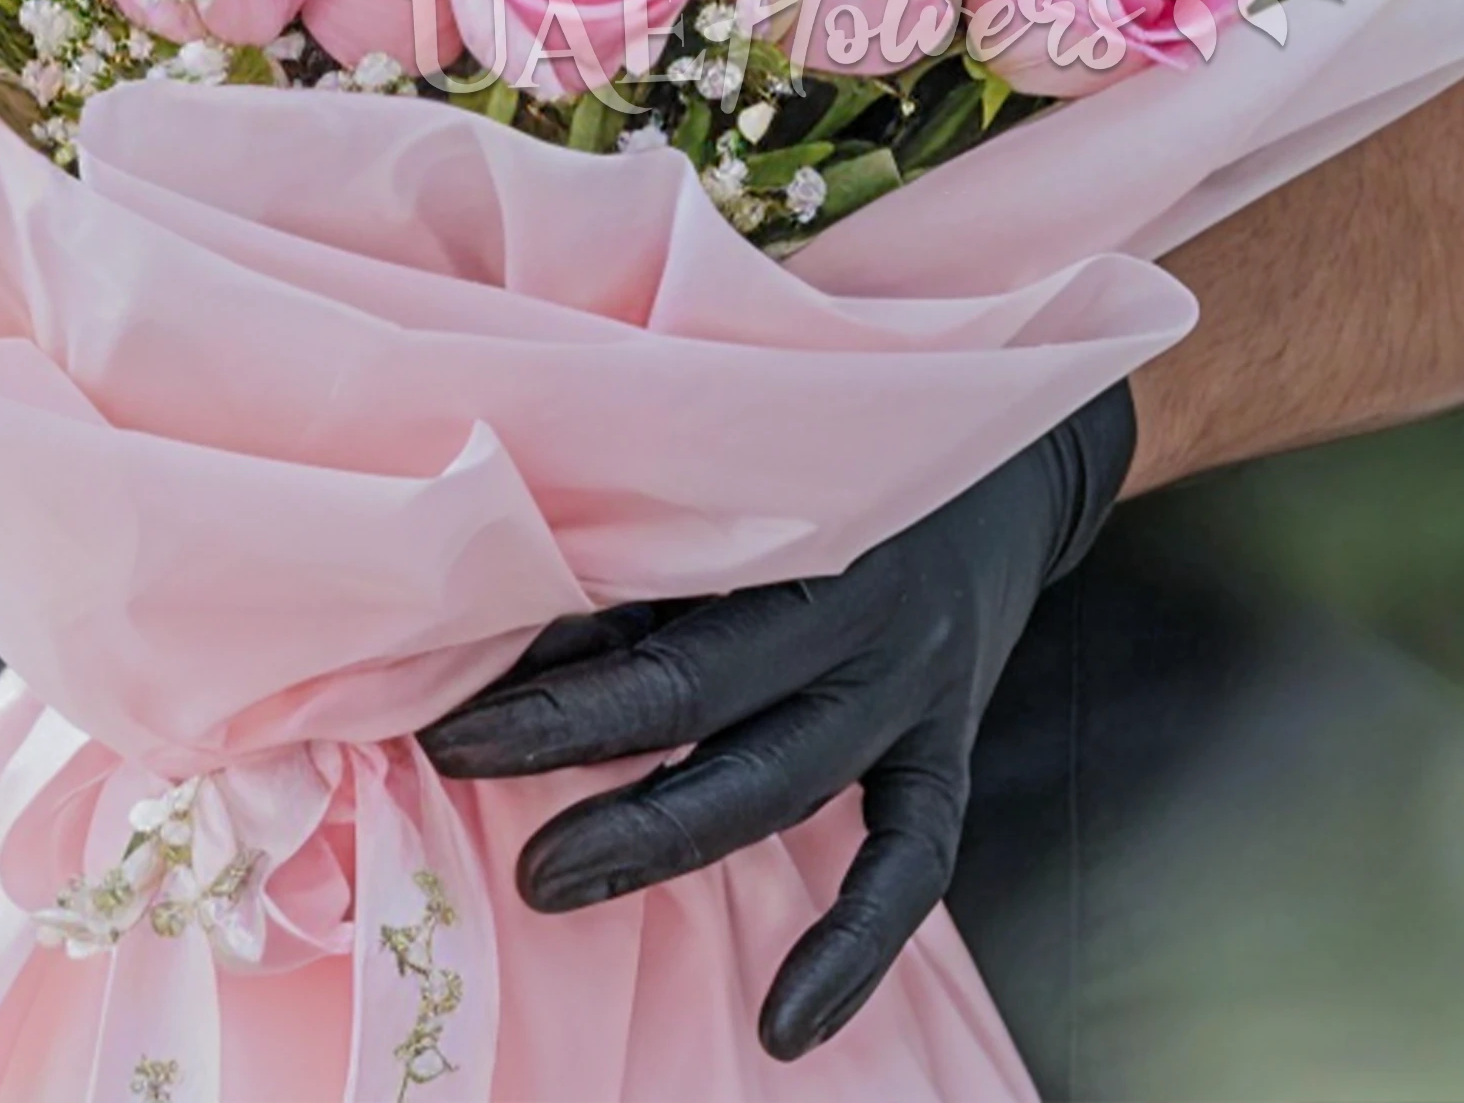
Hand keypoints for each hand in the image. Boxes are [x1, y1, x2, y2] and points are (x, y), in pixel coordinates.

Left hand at [420, 384, 1134, 1061]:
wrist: (1015, 434)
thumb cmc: (837, 434)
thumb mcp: (751, 461)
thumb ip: (651, 547)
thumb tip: (512, 636)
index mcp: (794, 518)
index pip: (662, 622)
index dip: (553, 689)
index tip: (448, 732)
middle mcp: (855, 605)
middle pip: (710, 705)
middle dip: (587, 776)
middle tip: (491, 836)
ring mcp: (913, 677)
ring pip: (785, 780)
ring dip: (665, 841)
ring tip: (552, 885)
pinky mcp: (952, 736)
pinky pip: (913, 858)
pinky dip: (854, 947)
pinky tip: (786, 1028)